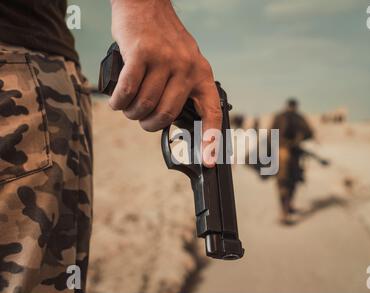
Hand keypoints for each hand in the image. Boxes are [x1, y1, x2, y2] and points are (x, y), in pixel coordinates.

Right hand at [109, 0, 221, 166]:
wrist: (146, 4)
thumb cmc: (162, 37)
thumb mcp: (183, 60)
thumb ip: (181, 86)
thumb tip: (170, 118)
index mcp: (201, 73)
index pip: (212, 110)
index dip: (211, 139)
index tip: (209, 160)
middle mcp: (186, 67)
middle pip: (167, 113)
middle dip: (150, 124)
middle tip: (141, 121)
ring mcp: (164, 60)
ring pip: (146, 104)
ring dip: (132, 113)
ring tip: (127, 109)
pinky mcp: (141, 53)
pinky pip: (128, 89)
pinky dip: (119, 101)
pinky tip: (116, 101)